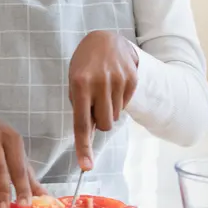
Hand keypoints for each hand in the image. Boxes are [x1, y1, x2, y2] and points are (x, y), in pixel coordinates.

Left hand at [69, 30, 138, 170]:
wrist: (105, 40)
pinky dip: (118, 101)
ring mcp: (118, 80)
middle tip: (94, 105)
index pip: (81, 123)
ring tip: (103, 92)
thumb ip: (80, 107)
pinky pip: (125, 105)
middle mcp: (100, 83)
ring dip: (108, 111)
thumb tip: (87, 136)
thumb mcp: (74, 82)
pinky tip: (113, 86)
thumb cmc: (84, 66)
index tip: (86, 166)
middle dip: (99, 122)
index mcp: (80, 84)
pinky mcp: (133, 79)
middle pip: (103, 125)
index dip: (83, 147)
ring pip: (115, 117)